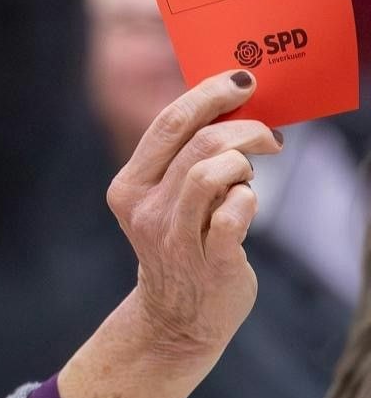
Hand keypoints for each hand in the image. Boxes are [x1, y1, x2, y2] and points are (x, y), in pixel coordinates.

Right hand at [107, 70, 279, 358]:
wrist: (177, 317)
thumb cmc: (181, 244)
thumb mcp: (164, 199)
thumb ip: (183, 159)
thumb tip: (232, 109)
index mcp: (129, 184)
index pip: (168, 123)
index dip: (209, 94)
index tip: (243, 81)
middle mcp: (144, 207)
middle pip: (198, 143)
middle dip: (243, 127)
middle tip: (268, 133)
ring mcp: (173, 236)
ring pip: (213, 173)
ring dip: (245, 163)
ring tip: (252, 174)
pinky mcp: (207, 262)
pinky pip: (233, 217)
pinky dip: (249, 201)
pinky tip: (249, 203)